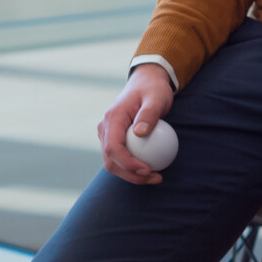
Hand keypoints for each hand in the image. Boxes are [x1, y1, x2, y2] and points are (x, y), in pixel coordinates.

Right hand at [98, 65, 177, 184]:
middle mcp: (105, 129)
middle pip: (111, 160)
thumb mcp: (156, 97)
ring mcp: (108, 135)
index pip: (113, 147)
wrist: (146, 83)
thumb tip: (140, 133)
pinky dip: (134, 168)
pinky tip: (153, 170)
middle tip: (155, 178)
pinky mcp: (115, 140)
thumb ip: (149, 114)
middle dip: (130, 175)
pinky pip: (121, 158)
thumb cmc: (153, 89)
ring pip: (114, 163)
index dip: (127, 163)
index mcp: (112, 118)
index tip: (147, 170)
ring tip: (156, 177)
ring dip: (132, 175)